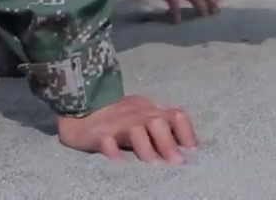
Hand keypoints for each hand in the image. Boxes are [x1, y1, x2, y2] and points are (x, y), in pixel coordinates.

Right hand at [57, 95, 198, 162]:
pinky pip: (107, 142)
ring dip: (147, 149)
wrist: (81, 111)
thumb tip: (185, 146)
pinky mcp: (98, 135)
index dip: (187, 132)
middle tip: (177, 163)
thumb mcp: (142, 116)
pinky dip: (114, 153)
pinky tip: (121, 165)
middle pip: (158, 123)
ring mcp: (117, 124)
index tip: (194, 151)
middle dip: (169, 143)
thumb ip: (160, 126)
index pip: (175, 115)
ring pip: (135, 131)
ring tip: (154, 165)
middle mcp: (137, 115)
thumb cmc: (118, 118)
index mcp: (150, 110)